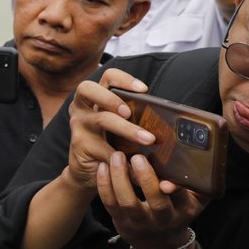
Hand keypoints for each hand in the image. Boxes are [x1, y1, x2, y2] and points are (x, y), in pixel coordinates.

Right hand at [63, 68, 154, 190]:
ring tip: (147, 139)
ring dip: (126, 128)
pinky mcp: (79, 145)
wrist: (89, 170)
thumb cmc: (110, 142)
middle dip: (111, 98)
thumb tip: (169, 119)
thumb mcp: (120, 125)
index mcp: (95, 97)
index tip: (143, 89)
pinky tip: (136, 164)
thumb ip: (135, 117)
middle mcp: (82, 107)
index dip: (123, 79)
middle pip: (88, 89)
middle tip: (129, 112)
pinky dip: (122, 158)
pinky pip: (103, 149)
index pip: (107, 77)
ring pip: (100, 119)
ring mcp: (78, 125)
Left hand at [94, 150, 205, 248]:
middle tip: (137, 157)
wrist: (159, 244)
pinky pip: (109, 203)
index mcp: (183, 211)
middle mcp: (162, 219)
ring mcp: (139, 221)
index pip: (181, 200)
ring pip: (127, 202)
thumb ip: (201, 188)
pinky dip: (104, 185)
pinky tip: (102, 167)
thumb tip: (209, 164)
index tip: (168, 177)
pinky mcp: (119, 220)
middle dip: (146, 179)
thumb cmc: (178, 214)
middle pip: (155, 202)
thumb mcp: (195, 204)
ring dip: (119, 178)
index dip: (176, 190)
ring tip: (116, 156)